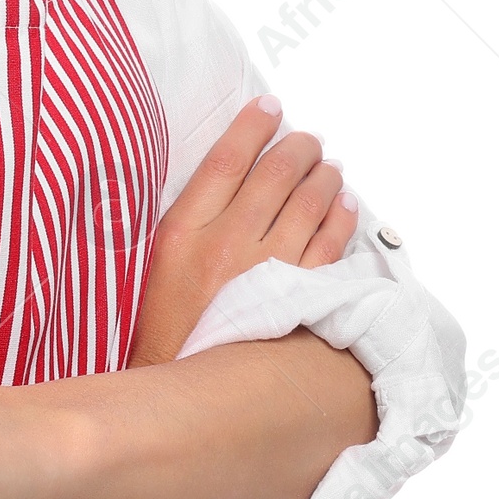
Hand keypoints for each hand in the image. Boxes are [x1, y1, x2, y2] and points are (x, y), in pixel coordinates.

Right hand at [127, 94, 356, 365]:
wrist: (178, 391)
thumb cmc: (163, 330)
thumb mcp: (154, 266)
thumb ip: (185, 221)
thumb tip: (222, 179)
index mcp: (184, 232)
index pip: (226, 159)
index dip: (252, 126)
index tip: (269, 108)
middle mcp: (226, 244)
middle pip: (274, 174)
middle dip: (297, 147)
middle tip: (307, 139)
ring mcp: (266, 272)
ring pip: (308, 204)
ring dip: (324, 176)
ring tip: (328, 166)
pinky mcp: (295, 300)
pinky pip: (329, 246)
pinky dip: (340, 219)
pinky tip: (344, 205)